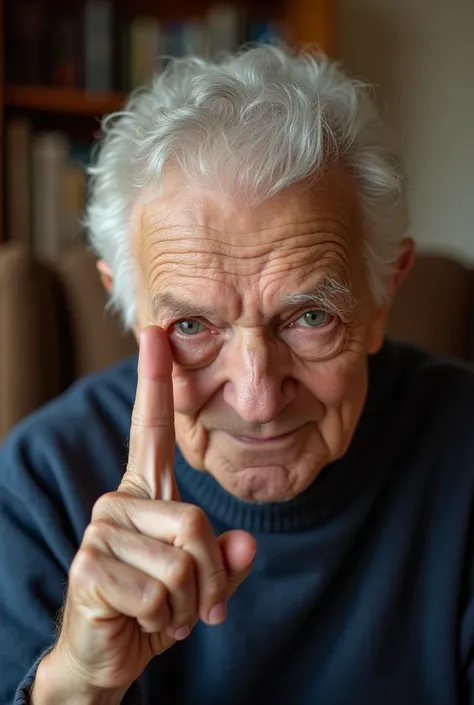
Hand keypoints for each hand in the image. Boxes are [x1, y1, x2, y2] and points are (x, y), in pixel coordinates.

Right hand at [34, 326, 255, 700]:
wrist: (106, 654)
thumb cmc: (154, 608)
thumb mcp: (200, 584)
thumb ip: (226, 561)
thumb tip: (246, 546)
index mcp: (145, 492)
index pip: (149, 428)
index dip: (154, 380)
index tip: (155, 332)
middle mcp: (119, 500)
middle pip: (197, 524)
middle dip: (208, 580)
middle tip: (192, 607)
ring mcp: (102, 529)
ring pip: (182, 560)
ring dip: (186, 604)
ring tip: (164, 613)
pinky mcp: (90, 565)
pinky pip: (159, 591)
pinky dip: (163, 620)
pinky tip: (140, 621)